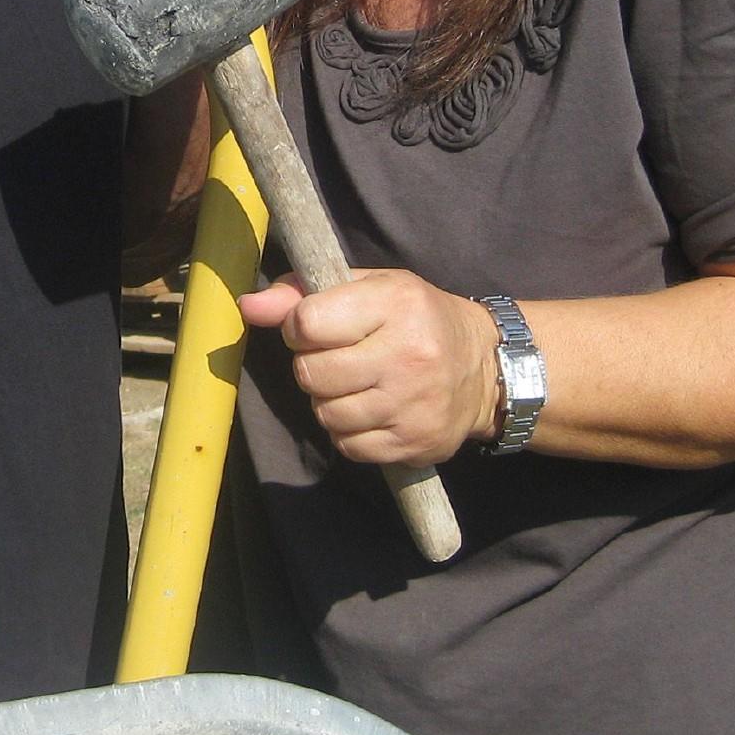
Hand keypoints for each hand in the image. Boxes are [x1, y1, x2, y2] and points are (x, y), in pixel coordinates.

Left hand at [236, 268, 498, 467]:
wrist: (486, 370)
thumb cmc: (416, 318)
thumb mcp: (370, 288)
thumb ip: (303, 292)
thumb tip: (247, 306)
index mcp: (395, 304)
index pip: (307, 323)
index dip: (299, 327)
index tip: (315, 327)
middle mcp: (408, 355)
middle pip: (311, 374)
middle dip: (313, 366)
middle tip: (339, 358)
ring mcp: (412, 405)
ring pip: (326, 414)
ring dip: (329, 401)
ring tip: (357, 384)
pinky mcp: (414, 444)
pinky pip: (347, 446)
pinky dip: (348, 432)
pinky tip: (372, 410)